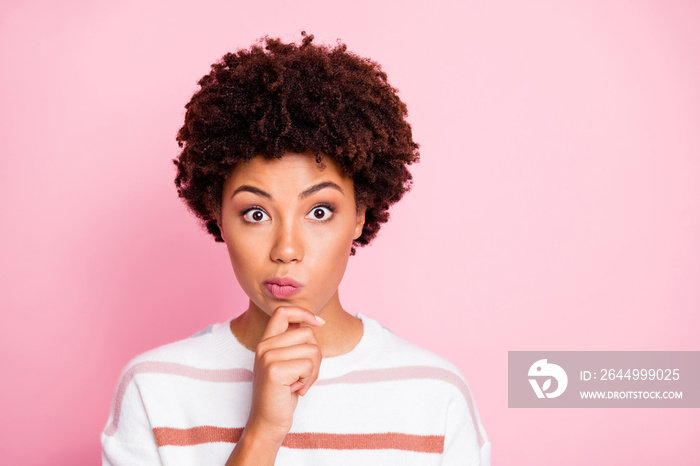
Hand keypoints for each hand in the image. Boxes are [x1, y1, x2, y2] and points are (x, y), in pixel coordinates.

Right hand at [245, 306, 324, 443]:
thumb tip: (314, 323)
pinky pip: (308, 365)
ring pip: (312, 350)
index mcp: (266, 342)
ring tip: (300, 383)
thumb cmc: (282, 394)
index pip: (283, 311)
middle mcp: (263, 346)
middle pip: (308, 333)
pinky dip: (309, 380)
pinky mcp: (274, 370)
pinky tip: (297, 390)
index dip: (304, 312)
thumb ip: (294, 344)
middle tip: (305, 375)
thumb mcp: (287, 363)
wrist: (267, 422)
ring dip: (313, 370)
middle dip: (316, 355)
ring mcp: (267, 357)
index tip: (319, 323)